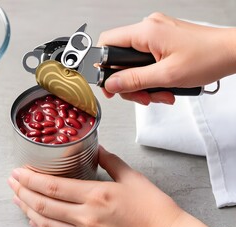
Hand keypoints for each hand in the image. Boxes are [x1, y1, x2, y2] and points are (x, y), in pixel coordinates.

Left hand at [8, 146, 225, 226]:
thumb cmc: (153, 209)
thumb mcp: (132, 178)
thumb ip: (111, 161)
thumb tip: (97, 149)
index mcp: (96, 196)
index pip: (52, 187)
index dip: (30, 179)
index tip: (18, 172)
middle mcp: (86, 217)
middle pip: (43, 205)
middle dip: (22, 192)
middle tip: (11, 182)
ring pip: (45, 224)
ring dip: (27, 210)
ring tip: (17, 199)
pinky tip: (35, 220)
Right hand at [97, 12, 235, 104]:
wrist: (232, 52)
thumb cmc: (208, 57)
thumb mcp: (166, 76)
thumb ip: (134, 80)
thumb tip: (111, 83)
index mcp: (145, 32)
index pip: (107, 44)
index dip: (103, 67)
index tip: (109, 85)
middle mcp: (149, 29)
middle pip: (120, 58)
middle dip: (129, 82)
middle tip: (141, 96)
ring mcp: (157, 34)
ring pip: (134, 63)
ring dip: (143, 83)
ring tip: (159, 94)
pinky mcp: (163, 41)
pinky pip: (147, 61)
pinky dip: (152, 77)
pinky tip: (164, 87)